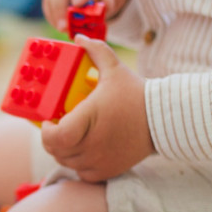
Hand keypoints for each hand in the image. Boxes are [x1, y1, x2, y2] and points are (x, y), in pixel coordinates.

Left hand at [41, 37, 153, 182]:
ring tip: (71, 136)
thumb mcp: (116, 69)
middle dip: (53, 139)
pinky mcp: (109, 171)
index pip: (55, 137)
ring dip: (65, 151)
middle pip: (58, 150)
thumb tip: (79, 38)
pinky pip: (83, 173)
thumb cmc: (137, 94)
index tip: (50, 121)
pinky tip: (85, 149)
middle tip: (58, 126)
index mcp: (90, 118)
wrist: (164, 119)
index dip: (46, 131)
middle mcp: (93, 143)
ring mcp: (100, 160)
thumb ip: (96, 52)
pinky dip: (80, 163)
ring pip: (68, 162)